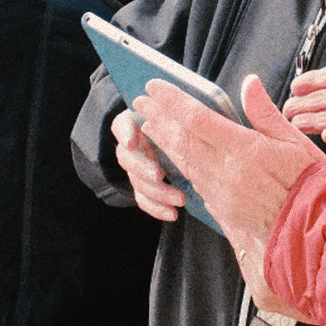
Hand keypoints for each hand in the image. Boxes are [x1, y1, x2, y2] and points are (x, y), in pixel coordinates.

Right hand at [111, 108, 188, 222]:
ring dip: (156, 192)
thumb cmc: (194, 122)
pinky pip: (143, 200)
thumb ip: (191, 113)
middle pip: (126, 157)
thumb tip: (203, 111)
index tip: (133, 142)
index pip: (122, 124)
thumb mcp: (192, 113)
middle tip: (159, 175)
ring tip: (180, 199)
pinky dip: (157, 208)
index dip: (125, 133)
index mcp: (139, 122)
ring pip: (136, 181)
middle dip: (142, 167)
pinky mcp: (144, 186)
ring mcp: (137, 167)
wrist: (197, 142)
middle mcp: (134, 145)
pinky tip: (173, 214)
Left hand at [134, 76, 319, 320]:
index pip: (198, 119)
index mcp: (245, 150)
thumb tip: (249, 83)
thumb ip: (265, 113)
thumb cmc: (314, 184)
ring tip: (150, 125)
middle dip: (159, 119)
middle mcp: (227, 172)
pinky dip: (181, 165)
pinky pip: (196, 184)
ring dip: (165, 142)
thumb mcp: (295, 141)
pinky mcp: (224, 210)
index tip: (155, 86)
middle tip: (141, 102)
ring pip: (185, 163)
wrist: (319, 231)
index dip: (173, 101)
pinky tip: (175, 157)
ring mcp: (222, 194)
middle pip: (183, 141)